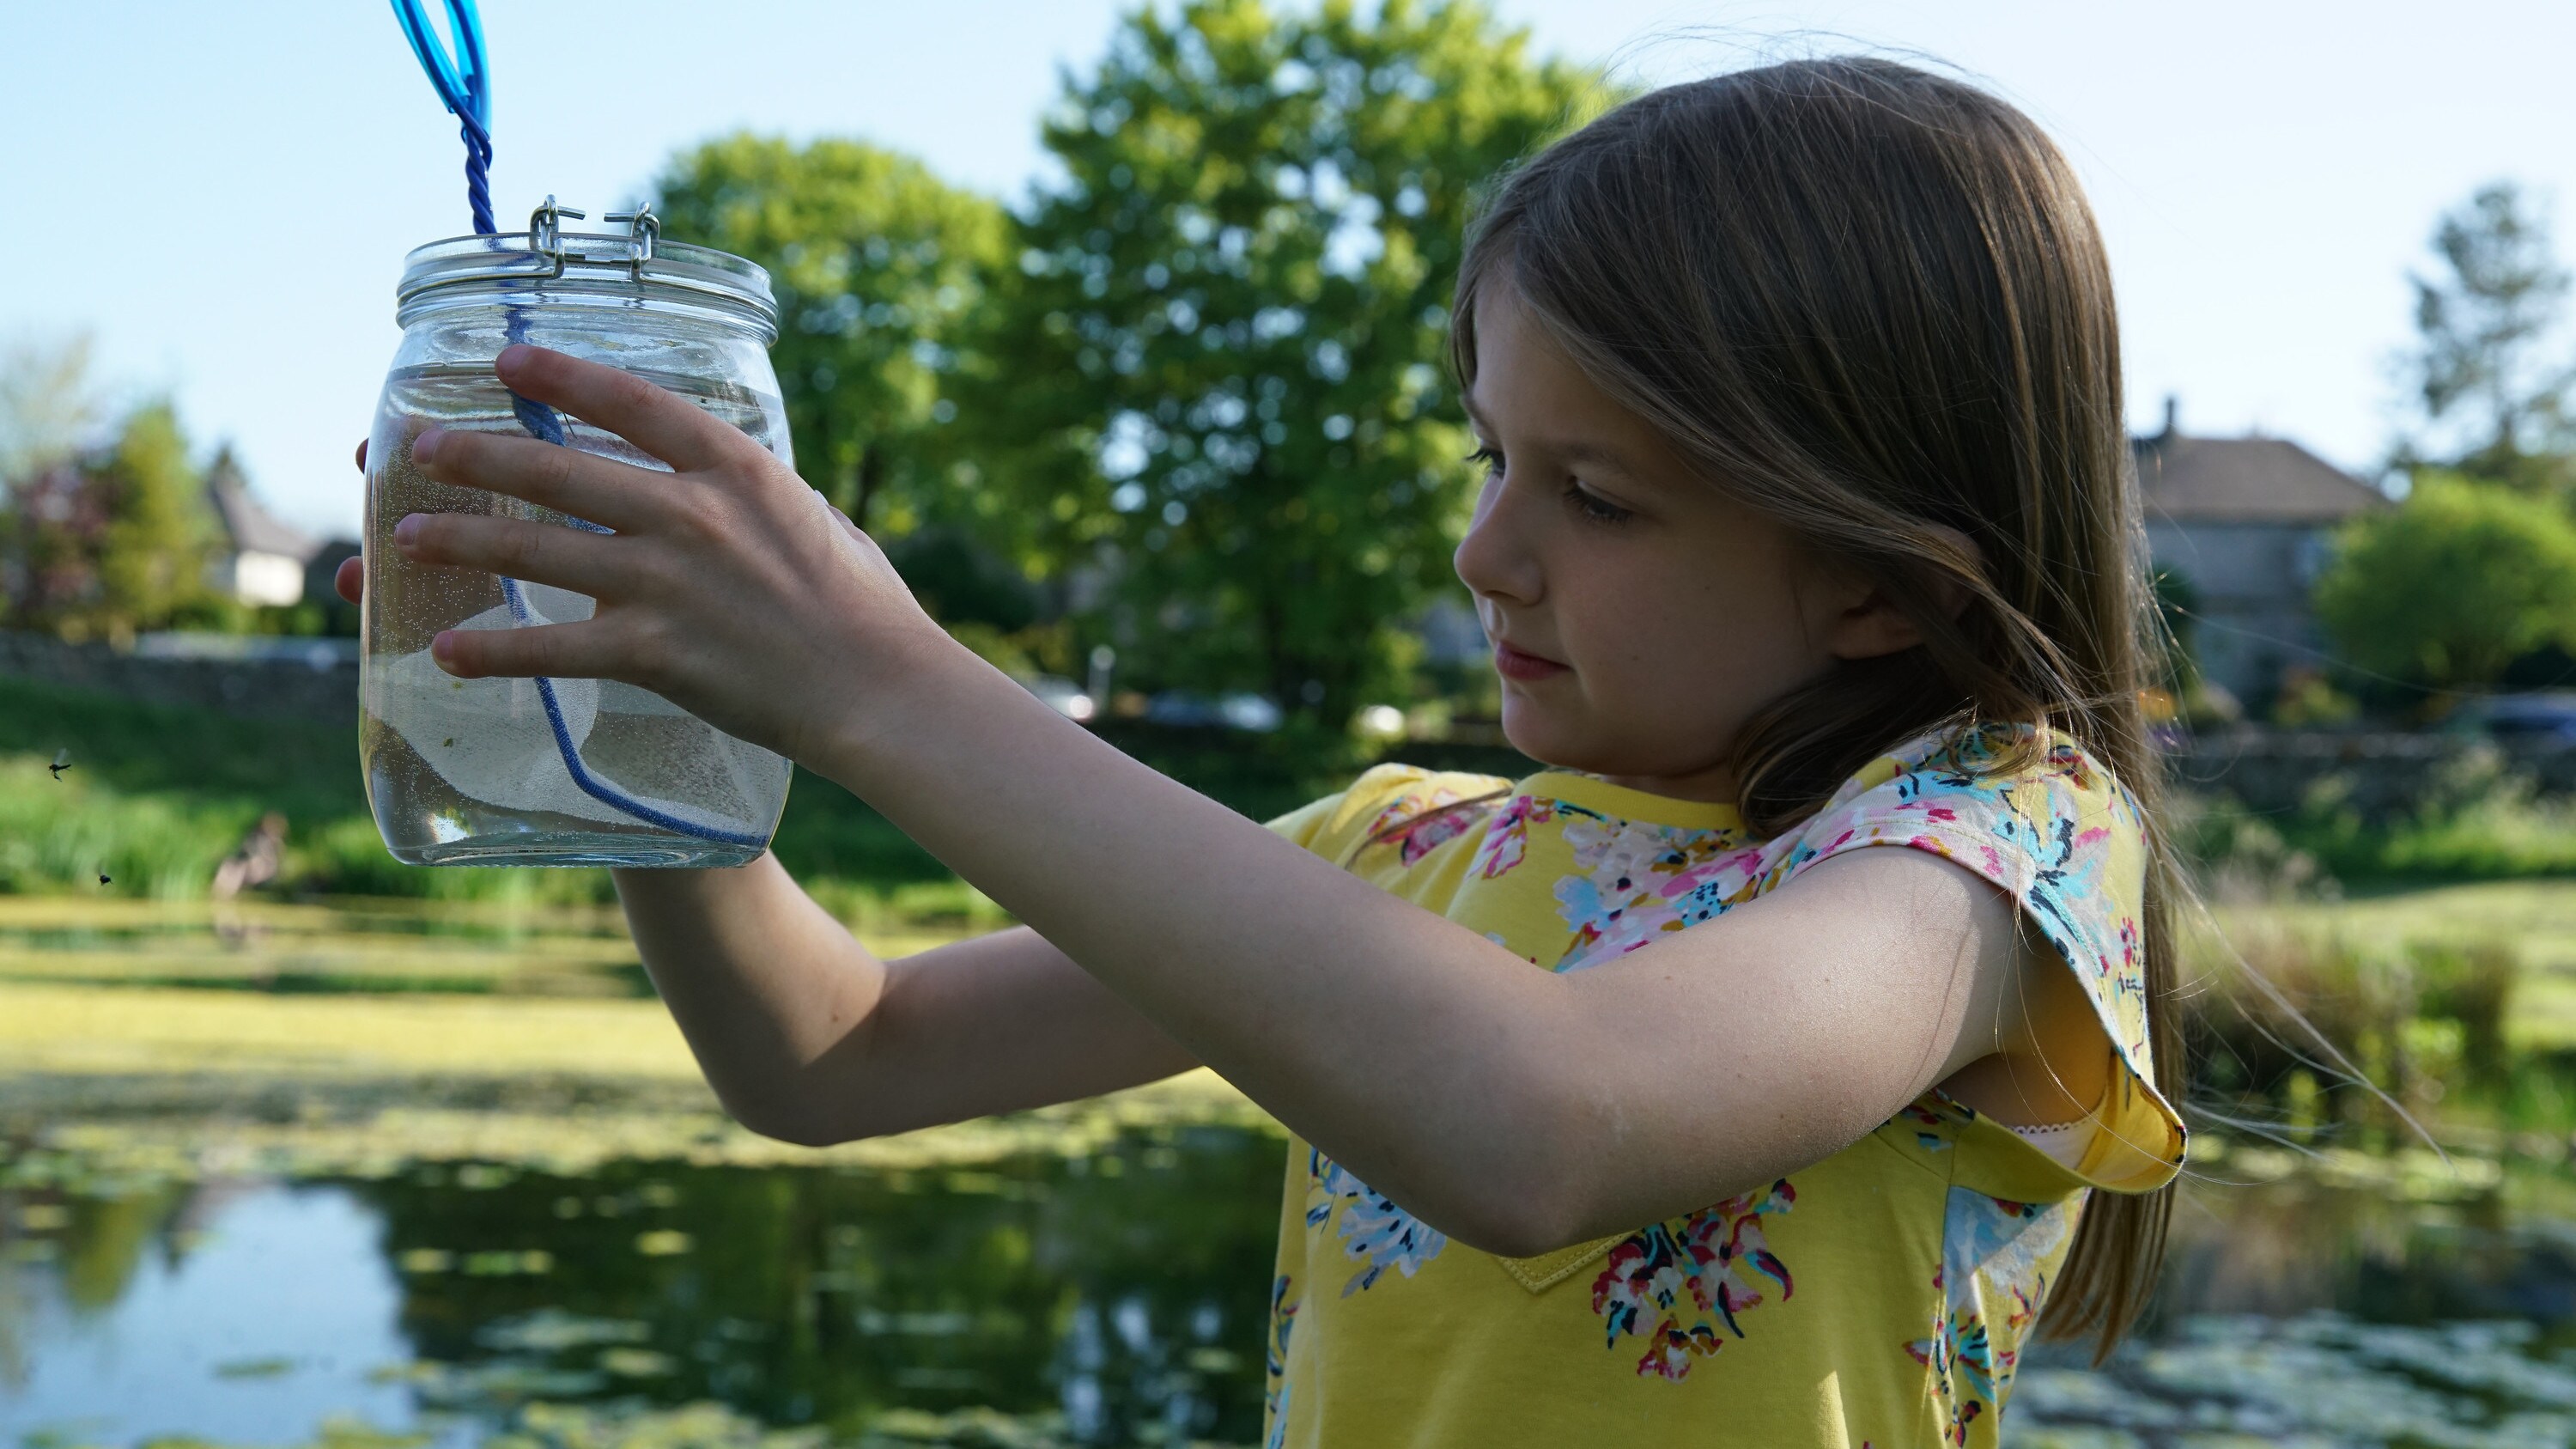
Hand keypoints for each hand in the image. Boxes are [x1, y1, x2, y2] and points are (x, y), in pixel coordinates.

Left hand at [384, 345, 957, 763]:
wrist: (878, 688)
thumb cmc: (862, 607)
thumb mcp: (814, 516)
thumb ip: (751, 493)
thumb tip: (712, 480)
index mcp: (735, 467)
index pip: (629, 400)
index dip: (560, 373)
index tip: (506, 356)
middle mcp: (690, 513)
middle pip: (557, 469)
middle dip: (478, 454)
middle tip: (424, 448)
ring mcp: (666, 582)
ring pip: (535, 550)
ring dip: (461, 541)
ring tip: (404, 538)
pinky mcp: (654, 652)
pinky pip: (552, 647)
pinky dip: (494, 650)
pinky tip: (446, 651)